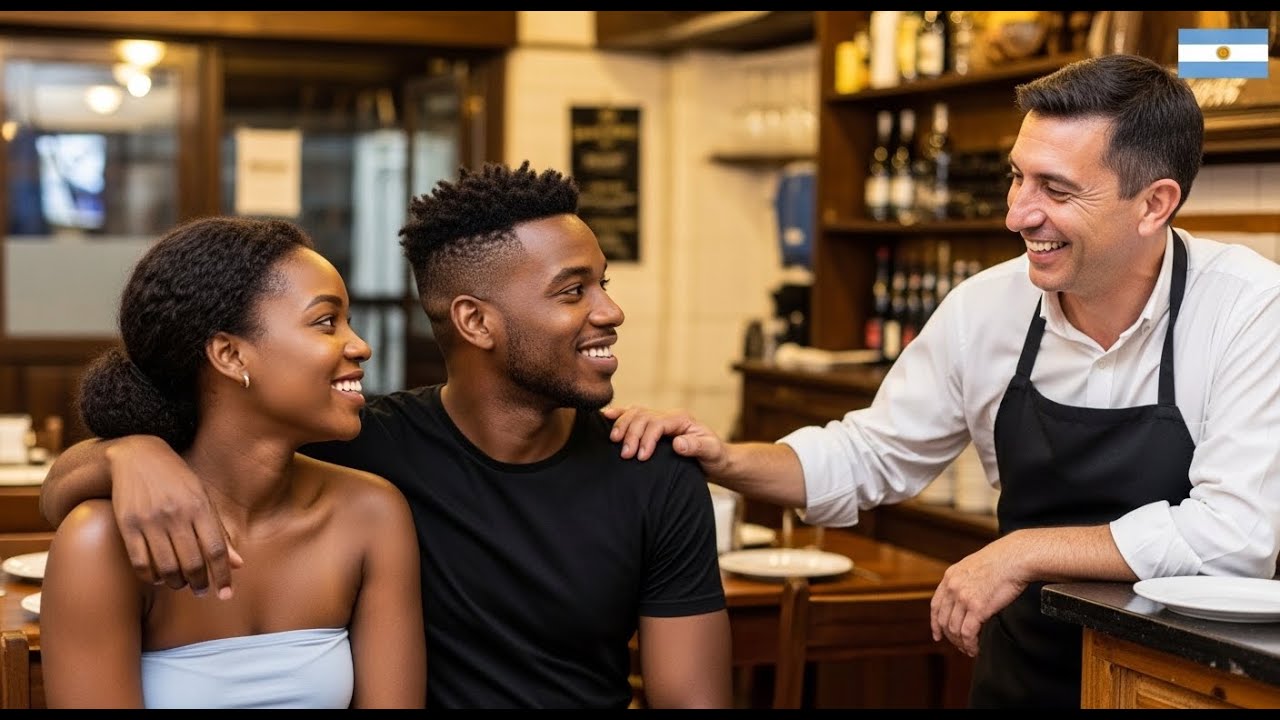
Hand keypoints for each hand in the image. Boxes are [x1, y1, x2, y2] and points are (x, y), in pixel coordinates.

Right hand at [106, 436, 242, 598]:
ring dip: (176, 583)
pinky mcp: (127, 525)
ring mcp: (150, 520)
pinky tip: (159, 577)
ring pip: (166, 566)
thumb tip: (237, 564)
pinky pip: (140, 562)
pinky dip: (151, 576)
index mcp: (199, 506)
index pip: (216, 549)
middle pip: (192, 562)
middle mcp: (176, 514)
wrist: (137, 455)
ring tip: (181, 584)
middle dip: (199, 583)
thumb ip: (219, 532)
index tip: (225, 594)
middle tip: (202, 590)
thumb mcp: (203, 498)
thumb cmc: (177, 480)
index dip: (223, 575)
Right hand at [600, 405, 728, 474]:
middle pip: (642, 416)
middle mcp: (669, 416)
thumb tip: (677, 443)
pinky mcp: (652, 427)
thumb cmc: (714, 456)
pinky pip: (633, 416)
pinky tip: (606, 417)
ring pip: (635, 413)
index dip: (646, 438)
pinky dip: (619, 416)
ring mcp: (660, 419)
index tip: (641, 457)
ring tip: (614, 442)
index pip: (657, 422)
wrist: (715, 460)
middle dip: (631, 434)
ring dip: (622, 426)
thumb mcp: (711, 452)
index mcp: (681, 419)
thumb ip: (696, 447)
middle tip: (625, 455)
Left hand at [929, 535, 1027, 656]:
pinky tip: (974, 648)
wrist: (1015, 558)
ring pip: (954, 630)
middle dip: (950, 637)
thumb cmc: (1002, 561)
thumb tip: (967, 599)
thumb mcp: (973, 567)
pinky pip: (968, 634)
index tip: (937, 634)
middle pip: (943, 620)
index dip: (935, 623)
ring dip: (961, 643)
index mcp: (950, 577)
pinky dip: (970, 645)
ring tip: (969, 649)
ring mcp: (963, 598)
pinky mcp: (977, 608)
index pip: (935, 605)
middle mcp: (953, 588)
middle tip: (959, 645)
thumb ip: (965, 582)